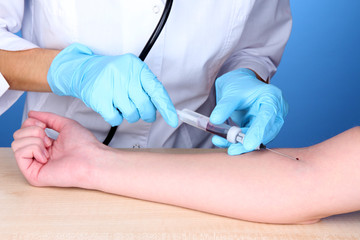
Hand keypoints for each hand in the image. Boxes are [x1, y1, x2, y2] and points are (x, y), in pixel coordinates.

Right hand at [11, 111, 105, 187]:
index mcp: (47, 145)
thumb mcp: (66, 124)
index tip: (45, 127)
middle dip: (33, 130)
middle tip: (48, 139)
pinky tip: (45, 156)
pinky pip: (19, 153)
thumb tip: (32, 113)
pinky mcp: (32, 174)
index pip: (25, 130)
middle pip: (18, 135)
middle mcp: (40, 155)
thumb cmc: (85, 146)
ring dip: (34, 140)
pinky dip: (33, 148)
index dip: (32, 123)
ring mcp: (35, 165)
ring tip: (48, 147)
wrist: (91, 159)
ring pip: (16, 143)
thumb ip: (48, 117)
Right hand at [47, 43, 177, 126]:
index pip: (156, 90)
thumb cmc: (113, 75)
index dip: (166, 107)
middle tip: (144, 113)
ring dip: (130, 115)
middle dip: (146, 113)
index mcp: (136, 67)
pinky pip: (115, 119)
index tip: (173, 120)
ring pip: (131, 114)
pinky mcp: (98, 98)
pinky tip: (113, 108)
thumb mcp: (132, 73)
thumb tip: (163, 107)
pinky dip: (116, 118)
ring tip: (123, 105)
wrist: (83, 70)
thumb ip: (147, 87)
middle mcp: (124, 75)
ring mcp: (110, 86)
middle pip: (144, 105)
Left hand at [210, 68, 287, 154]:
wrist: (238, 85)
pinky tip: (222, 140)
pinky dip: (236, 142)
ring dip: (239, 144)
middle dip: (247, 143)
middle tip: (232, 150)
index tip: (247, 145)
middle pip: (266, 132)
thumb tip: (214, 121)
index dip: (258, 132)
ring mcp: (269, 122)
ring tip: (219, 141)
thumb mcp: (231, 93)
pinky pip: (249, 139)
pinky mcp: (260, 130)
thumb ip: (224, 106)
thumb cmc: (239, 85)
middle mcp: (275, 111)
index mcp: (272, 97)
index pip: (267, 117)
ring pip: (258, 139)